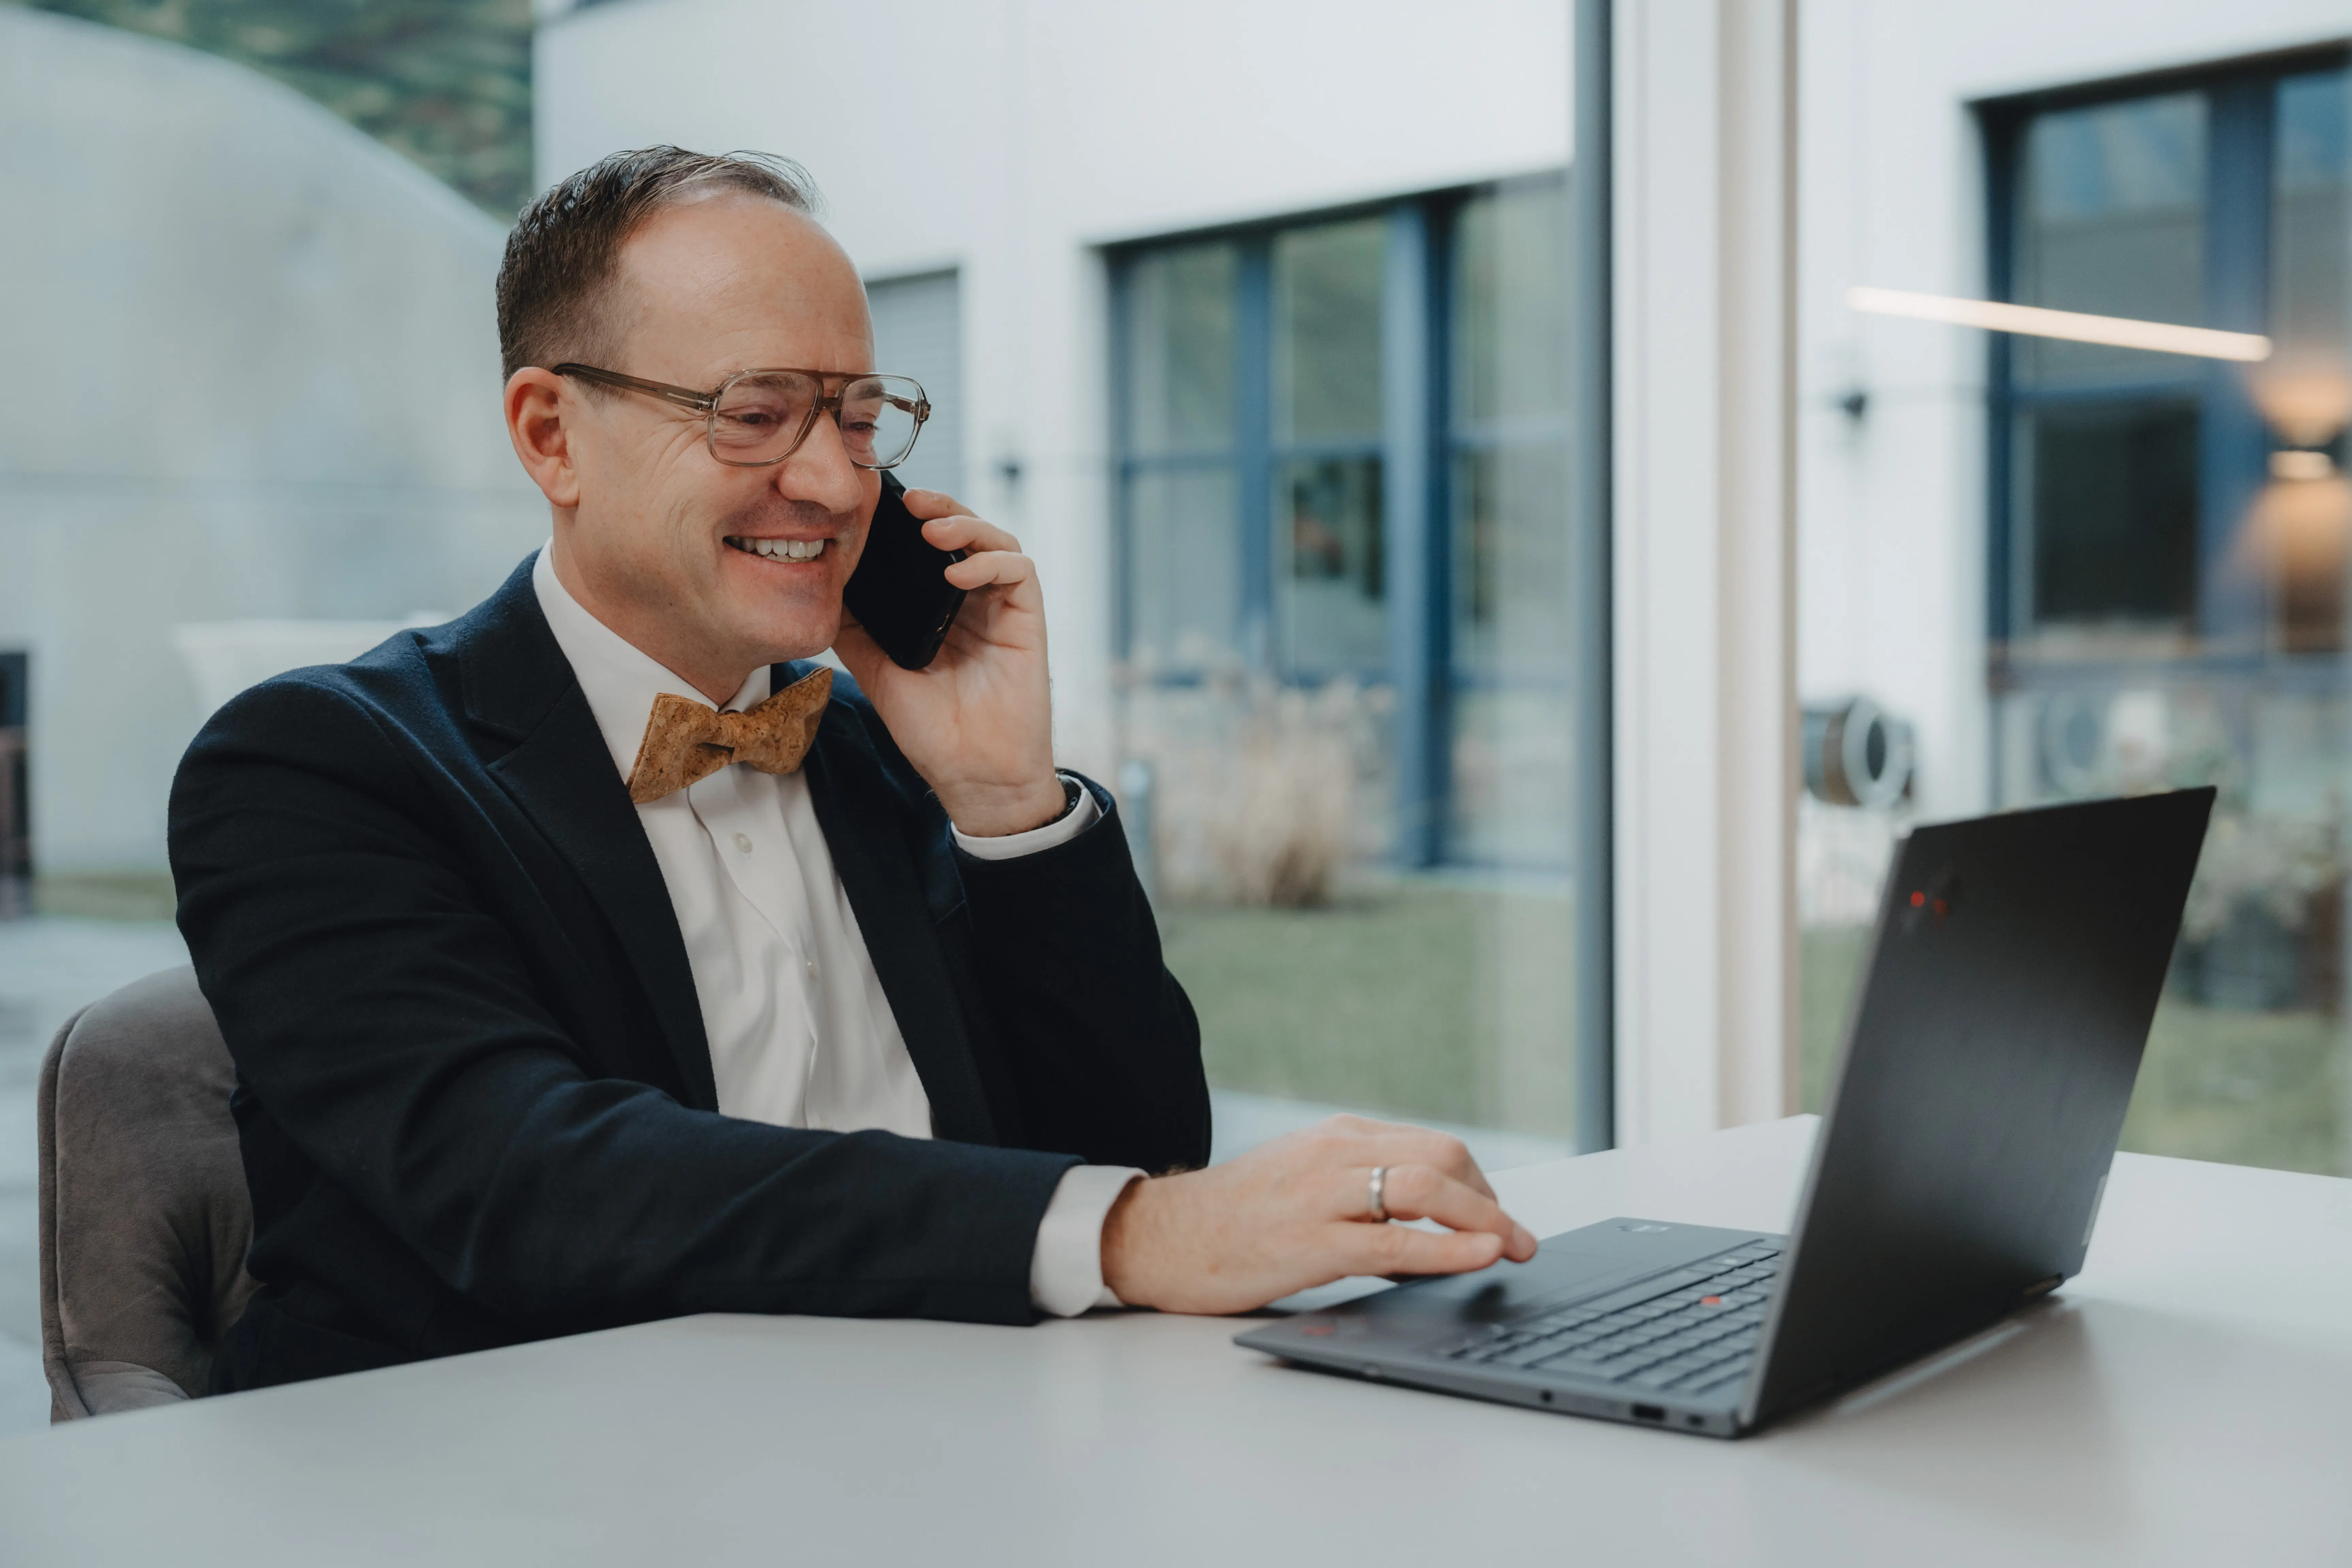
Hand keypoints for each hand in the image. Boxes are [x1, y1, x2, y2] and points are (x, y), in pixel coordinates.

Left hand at [832, 489, 1064, 837]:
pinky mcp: (1027, 621)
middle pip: (965, 531)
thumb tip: (821, 583)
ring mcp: (1001, 608)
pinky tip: (958, 574)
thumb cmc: (928, 727)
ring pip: (996, 541)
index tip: (878, 507)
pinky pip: (1019, 572)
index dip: (909, 521)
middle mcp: (973, 600)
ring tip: (933, 530)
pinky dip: (991, 562)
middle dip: (940, 507)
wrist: (970, 772)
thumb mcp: (875, 668)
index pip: (928, 546)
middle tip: (909, 501)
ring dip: (967, 525)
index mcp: (938, 607)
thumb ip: (854, 628)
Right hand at [1099, 1114, 1539, 1314]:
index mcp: (1336, 1137)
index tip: (1499, 1219)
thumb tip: (1428, 1217)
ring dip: (1485, 1220)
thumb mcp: (1303, 1180)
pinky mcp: (1310, 1242)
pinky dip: (1449, 1248)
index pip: (1432, 1146)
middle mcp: (1334, 1154)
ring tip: (1513, 1249)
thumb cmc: (1235, 1217)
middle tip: (1517, 1240)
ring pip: (1425, 1187)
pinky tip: (1482, 1256)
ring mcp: (1322, 1196)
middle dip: (1492, 1200)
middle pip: (1442, 1157)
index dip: (1480, 1185)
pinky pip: (1395, 1242)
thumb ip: (1359, 1185)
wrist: (1162, 1236)